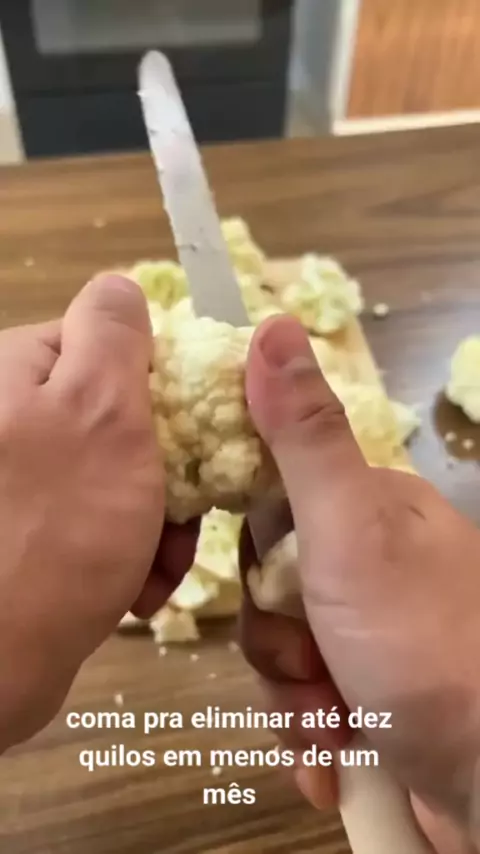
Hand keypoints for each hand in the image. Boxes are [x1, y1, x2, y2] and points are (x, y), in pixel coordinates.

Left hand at [0, 274, 197, 751]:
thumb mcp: (101, 409)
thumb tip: (119, 284)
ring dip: (155, 521)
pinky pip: (96, 522)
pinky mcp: (25, 535)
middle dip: (162, 470)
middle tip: (181, 516)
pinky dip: (127, 553)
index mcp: (15, 374)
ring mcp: (17, 482)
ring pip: (116, 476)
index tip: (189, 433)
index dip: (156, 385)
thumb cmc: (56, 530)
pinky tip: (136, 589)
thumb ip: (113, 334)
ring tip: (158, 567)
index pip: (104, 344)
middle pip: (116, 418)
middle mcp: (8, 421)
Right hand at [240, 315, 479, 850]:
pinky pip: (306, 701)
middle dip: (278, 645)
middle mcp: (375, 562)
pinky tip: (339, 757)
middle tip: (314, 670)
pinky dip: (312, 735)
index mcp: (373, 508)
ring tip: (335, 729)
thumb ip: (305, 438)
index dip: (254, 559)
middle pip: (271, 589)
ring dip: (293, 702)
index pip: (271, 509)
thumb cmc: (423, 645)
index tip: (272, 595)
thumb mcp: (352, 530)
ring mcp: (374, 630)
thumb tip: (274, 326)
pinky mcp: (372, 692)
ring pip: (283, 652)